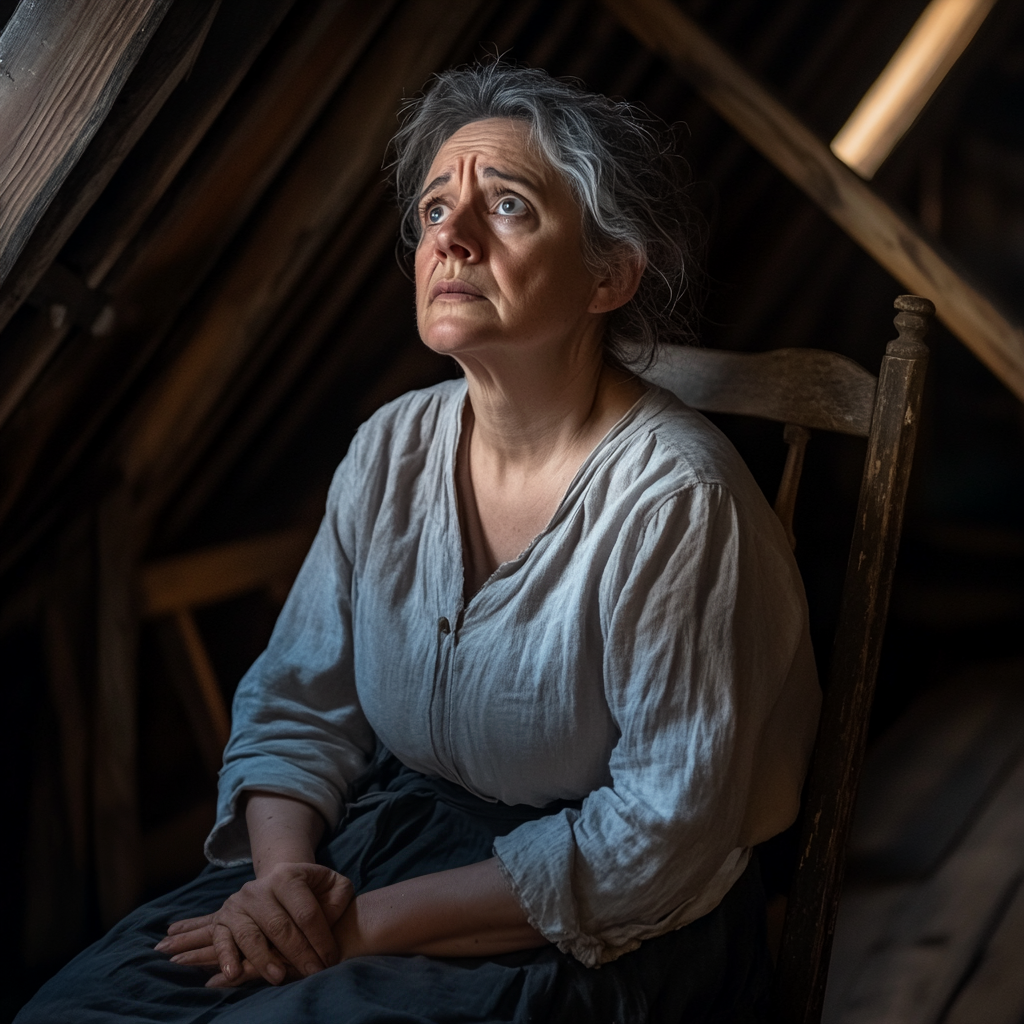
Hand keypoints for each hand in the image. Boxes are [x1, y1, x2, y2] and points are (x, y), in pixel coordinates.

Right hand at [156, 862, 353, 986]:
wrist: (279, 884)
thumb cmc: (311, 890)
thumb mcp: (333, 884)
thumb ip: (338, 898)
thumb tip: (329, 922)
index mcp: (289, 875)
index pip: (306, 913)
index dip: (320, 939)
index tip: (330, 960)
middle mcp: (260, 887)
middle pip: (279, 926)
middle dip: (298, 954)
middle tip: (312, 973)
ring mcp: (239, 903)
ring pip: (251, 935)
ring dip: (264, 959)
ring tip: (279, 977)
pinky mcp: (223, 919)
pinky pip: (222, 940)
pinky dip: (227, 957)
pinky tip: (234, 974)